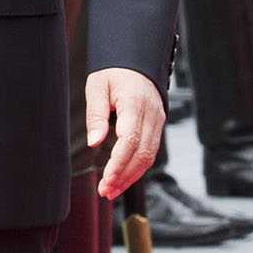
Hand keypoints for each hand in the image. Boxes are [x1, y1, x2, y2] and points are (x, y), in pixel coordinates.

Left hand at [85, 67, 167, 201]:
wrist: (136, 61)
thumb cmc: (114, 72)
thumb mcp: (97, 87)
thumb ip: (96, 115)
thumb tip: (94, 143)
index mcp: (135, 103)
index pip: (131, 140)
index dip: (119, 163)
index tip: (106, 179)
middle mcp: (151, 114)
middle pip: (142, 153)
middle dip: (124, 176)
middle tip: (105, 191)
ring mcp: (158, 120)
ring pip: (149, 156)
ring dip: (131, 176)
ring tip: (111, 190)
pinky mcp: (157, 126)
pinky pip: (150, 151)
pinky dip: (137, 168)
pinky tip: (122, 178)